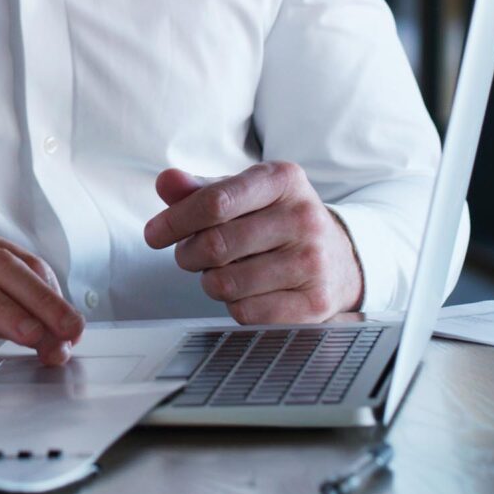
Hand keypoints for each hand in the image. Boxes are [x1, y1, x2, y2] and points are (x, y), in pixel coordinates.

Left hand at [144, 162, 364, 323]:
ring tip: (222, 271)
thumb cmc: (276, 221)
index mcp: (283, 180)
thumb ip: (200, 189)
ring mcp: (313, 262)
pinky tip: (247, 291)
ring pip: (226, 283)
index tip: (154, 234)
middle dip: (188, 253)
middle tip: (188, 255)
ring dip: (210, 281)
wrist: (338, 257)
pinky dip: (234, 305)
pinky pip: (246, 313)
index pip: (215, 201)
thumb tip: (166, 182)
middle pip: (216, 244)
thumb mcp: (243, 194)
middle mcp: (304, 217)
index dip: (175, 221)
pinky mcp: (314, 303)